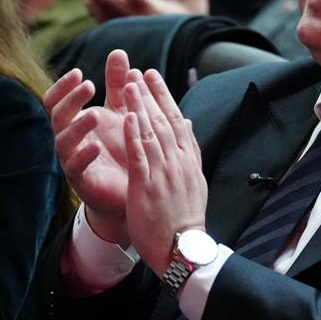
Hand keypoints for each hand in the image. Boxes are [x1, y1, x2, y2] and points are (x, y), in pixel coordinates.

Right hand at [44, 49, 134, 244]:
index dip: (63, 86)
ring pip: (63, 140)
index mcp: (75, 120)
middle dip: (70, 100)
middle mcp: (68, 138)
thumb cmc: (122, 146)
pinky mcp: (81, 181)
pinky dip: (84, 156)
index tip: (79, 73)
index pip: (57, 99)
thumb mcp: (122, 110)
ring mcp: (72, 160)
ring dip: (77, 126)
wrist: (131, 190)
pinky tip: (97, 147)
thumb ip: (118, 83)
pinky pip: (75, 167)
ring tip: (95, 114)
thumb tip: (118, 51)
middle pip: (57, 115)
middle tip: (89, 86)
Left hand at [123, 68, 206, 275]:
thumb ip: (188, 151)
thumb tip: (187, 124)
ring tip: (129, 83)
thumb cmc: (185, 219)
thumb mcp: (193, 180)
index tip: (152, 76)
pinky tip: (127, 116)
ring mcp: (164, 173)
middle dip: (149, 93)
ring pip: (152, 132)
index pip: (176, 120)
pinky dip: (134, 133)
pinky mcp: (148, 186)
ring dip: (140, 106)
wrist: (184, 249)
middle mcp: (178, 162)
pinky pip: (141, 155)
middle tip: (137, 70)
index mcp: (188, 160)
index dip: (163, 96)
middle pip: (164, 120)